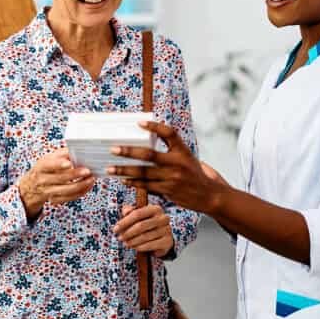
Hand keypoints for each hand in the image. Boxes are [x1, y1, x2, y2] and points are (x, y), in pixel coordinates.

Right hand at [18, 148, 95, 220]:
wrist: (32, 186)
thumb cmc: (45, 168)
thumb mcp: (49, 158)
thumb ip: (62, 154)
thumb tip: (77, 150)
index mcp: (41, 167)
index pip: (48, 165)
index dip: (58, 165)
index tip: (69, 163)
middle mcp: (43, 180)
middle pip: (60, 178)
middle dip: (75, 175)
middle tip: (87, 171)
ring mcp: (48, 192)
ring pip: (66, 190)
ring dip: (81, 185)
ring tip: (91, 178)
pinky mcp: (54, 200)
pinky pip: (69, 198)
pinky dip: (80, 192)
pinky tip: (87, 186)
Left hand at [109, 121, 227, 214]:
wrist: (208, 195)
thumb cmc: (193, 173)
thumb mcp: (186, 156)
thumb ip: (171, 147)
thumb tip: (149, 135)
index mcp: (183, 150)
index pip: (169, 133)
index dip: (155, 127)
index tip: (139, 123)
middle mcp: (178, 163)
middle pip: (149, 155)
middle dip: (129, 152)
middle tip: (113, 149)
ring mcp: (172, 178)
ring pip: (144, 173)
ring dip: (125, 171)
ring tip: (111, 169)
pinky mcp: (168, 191)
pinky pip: (147, 186)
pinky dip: (134, 182)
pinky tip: (124, 180)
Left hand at [114, 204, 173, 257]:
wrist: (162, 236)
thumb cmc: (146, 223)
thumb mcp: (138, 215)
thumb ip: (130, 211)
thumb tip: (126, 212)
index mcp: (155, 208)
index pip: (137, 214)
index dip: (125, 222)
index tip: (115, 229)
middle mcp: (163, 218)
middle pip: (141, 226)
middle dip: (128, 233)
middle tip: (119, 238)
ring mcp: (167, 230)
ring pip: (145, 236)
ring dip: (133, 241)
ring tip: (126, 243)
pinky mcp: (167, 241)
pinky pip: (151, 245)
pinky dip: (141, 247)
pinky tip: (135, 247)